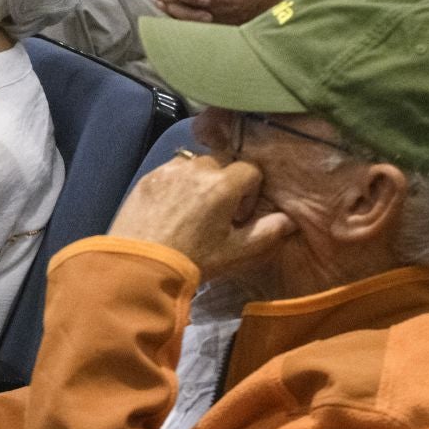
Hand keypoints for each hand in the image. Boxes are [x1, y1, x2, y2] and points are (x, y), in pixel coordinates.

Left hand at [106, 149, 294, 279]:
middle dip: (226, 182)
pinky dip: (177, 182)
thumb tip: (288, 219)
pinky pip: (171, 170)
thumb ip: (267, 232)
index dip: (251, 190)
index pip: (251, 169)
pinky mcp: (148, 176)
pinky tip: (171, 208)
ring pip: (195, 163)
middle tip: (218, 212)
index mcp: (223, 184)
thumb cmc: (193, 259)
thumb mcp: (235, 251)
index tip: (240, 214)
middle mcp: (197, 168)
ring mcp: (169, 170)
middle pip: (222, 163)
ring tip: (194, 209)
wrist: (139, 264)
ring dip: (200, 179)